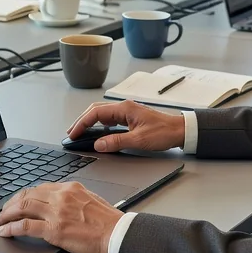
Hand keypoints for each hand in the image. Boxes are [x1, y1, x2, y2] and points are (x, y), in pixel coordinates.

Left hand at [0, 181, 121, 252]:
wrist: (117, 234)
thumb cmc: (108, 221)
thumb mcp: (89, 200)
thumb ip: (72, 199)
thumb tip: (58, 204)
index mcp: (70, 188)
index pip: (40, 188)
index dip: (24, 195)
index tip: (18, 202)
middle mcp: (61, 196)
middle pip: (28, 195)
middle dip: (11, 204)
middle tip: (4, 212)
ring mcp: (56, 212)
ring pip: (22, 207)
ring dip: (7, 215)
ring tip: (0, 221)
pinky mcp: (54, 230)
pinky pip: (25, 226)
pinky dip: (11, 228)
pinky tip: (5, 232)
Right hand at [67, 100, 185, 152]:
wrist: (180, 130)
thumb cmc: (163, 132)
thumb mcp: (138, 140)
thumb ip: (116, 142)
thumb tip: (98, 145)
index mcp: (124, 109)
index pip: (96, 113)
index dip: (82, 123)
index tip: (73, 134)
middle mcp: (124, 108)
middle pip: (96, 111)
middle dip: (82, 121)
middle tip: (72, 134)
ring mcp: (127, 112)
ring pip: (102, 115)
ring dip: (90, 123)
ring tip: (80, 133)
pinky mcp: (130, 119)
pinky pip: (110, 120)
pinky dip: (100, 126)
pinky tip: (98, 133)